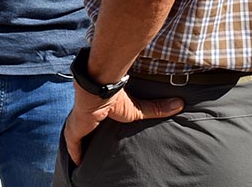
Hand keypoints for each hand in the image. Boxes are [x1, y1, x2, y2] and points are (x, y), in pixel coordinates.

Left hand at [63, 88, 183, 165]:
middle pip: (84, 130)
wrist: (99, 87)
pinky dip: (74, 153)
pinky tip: (77, 164)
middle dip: (86, 138)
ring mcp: (78, 123)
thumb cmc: (116, 95)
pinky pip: (72, 145)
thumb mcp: (137, 108)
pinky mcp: (74, 130)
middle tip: (91, 150)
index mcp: (97, 110)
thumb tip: (179, 103)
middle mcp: (85, 117)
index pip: (95, 121)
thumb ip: (156, 108)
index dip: (96, 126)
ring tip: (84, 159)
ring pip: (76, 138)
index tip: (99, 133)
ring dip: (79, 146)